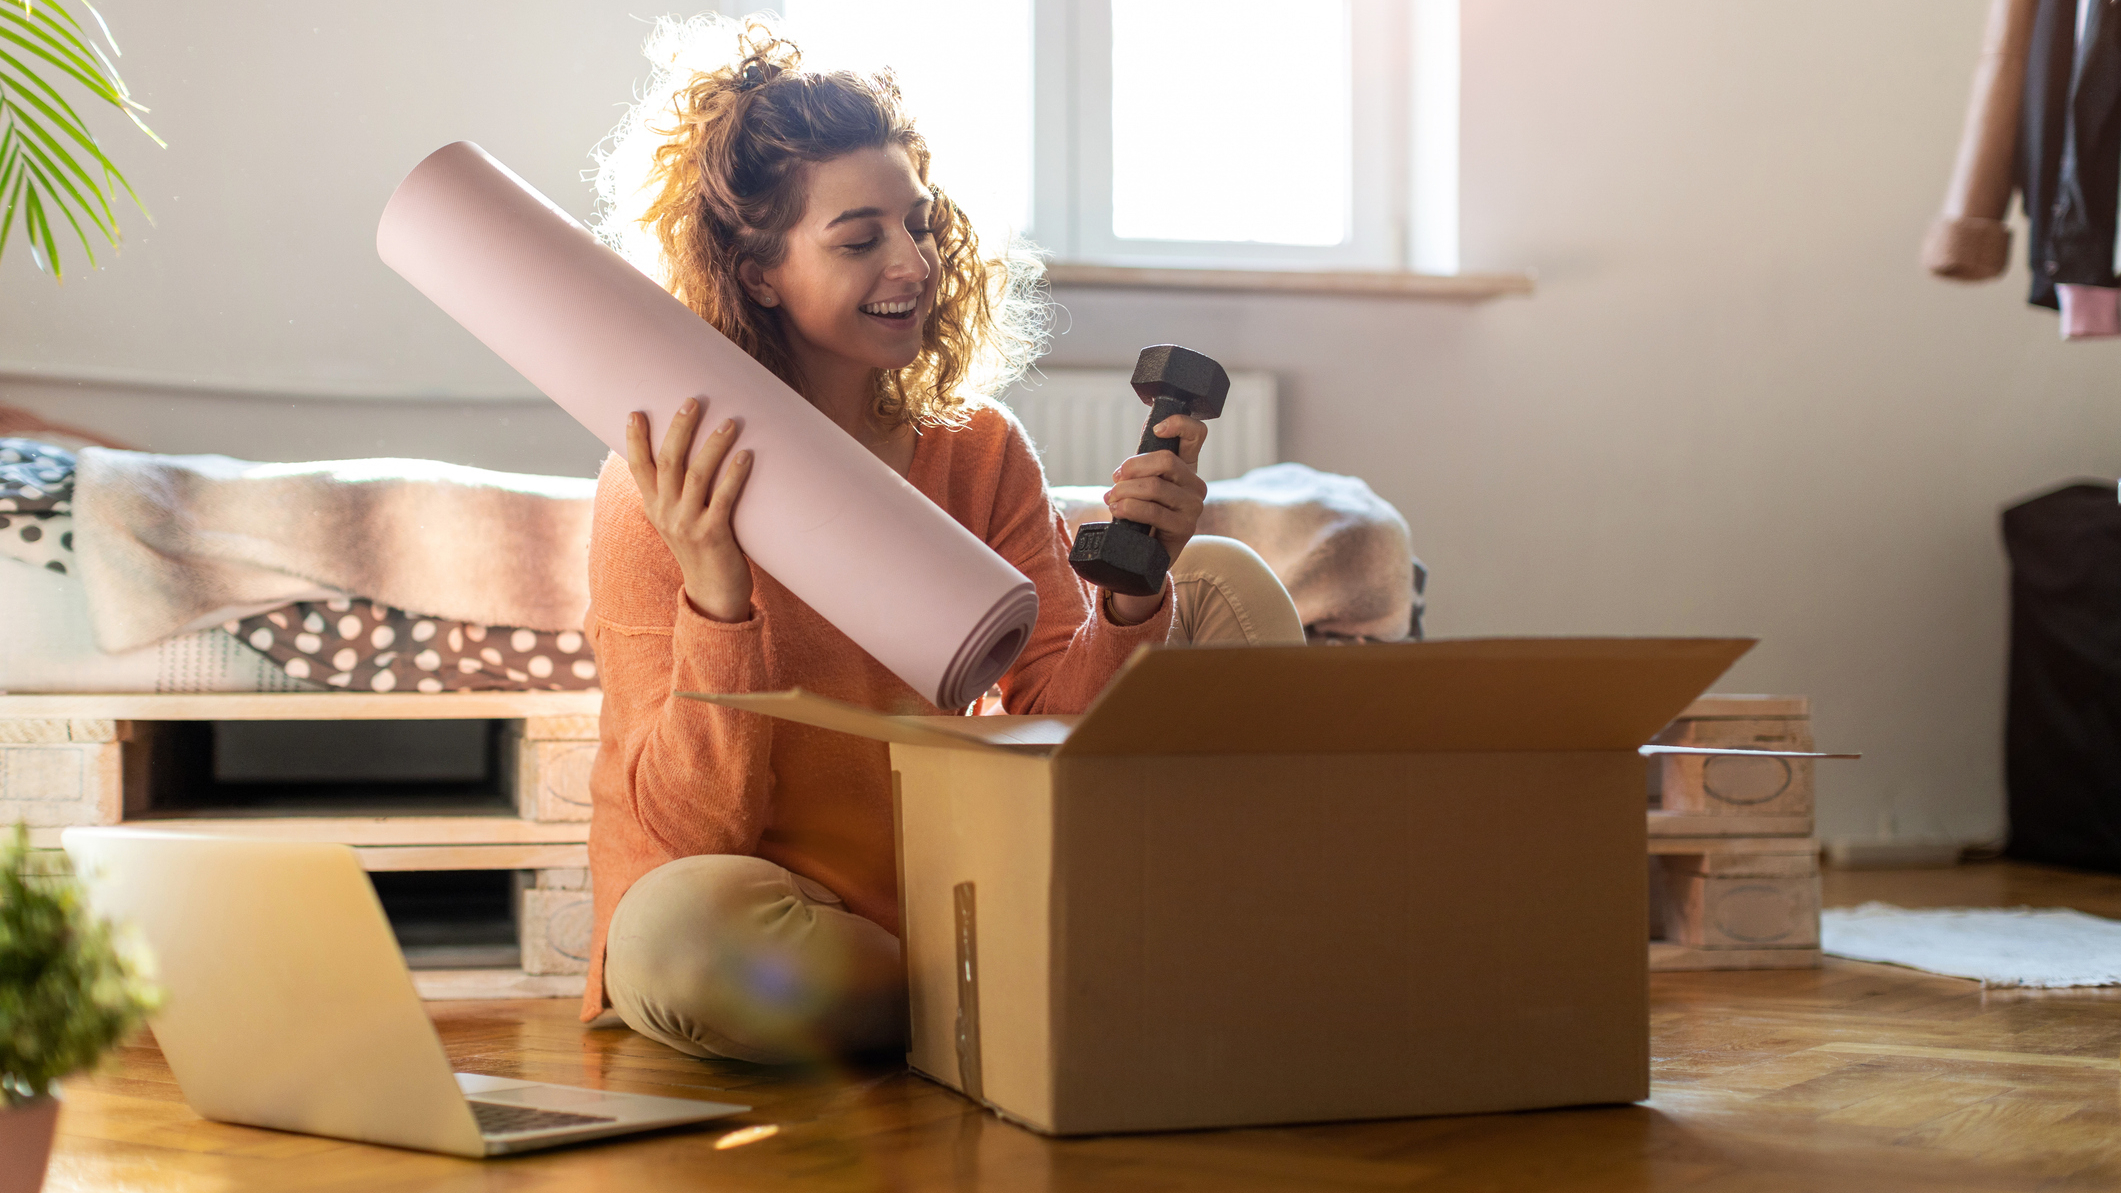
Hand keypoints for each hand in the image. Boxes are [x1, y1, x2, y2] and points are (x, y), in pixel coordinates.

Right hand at [625, 398, 755, 622]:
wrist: (713, 593)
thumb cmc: (701, 547)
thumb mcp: (678, 519)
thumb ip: (677, 492)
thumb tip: (687, 453)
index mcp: (654, 506)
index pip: (637, 467)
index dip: (634, 440)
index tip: (635, 412)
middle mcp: (666, 513)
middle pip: (668, 462)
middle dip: (679, 429)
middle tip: (693, 402)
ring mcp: (687, 524)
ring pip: (697, 475)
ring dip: (713, 445)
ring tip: (730, 422)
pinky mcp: (713, 535)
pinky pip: (724, 498)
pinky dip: (734, 475)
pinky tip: (746, 456)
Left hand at [1102, 412, 1207, 624]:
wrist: (1144, 555)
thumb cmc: (1141, 515)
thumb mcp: (1142, 484)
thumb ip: (1145, 462)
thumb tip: (1140, 439)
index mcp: (1187, 467)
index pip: (1196, 434)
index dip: (1179, 423)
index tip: (1156, 429)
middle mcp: (1196, 484)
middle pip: (1166, 461)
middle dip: (1133, 467)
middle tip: (1116, 478)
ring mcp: (1193, 507)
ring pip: (1155, 487)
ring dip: (1125, 492)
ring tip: (1112, 499)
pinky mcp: (1185, 528)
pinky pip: (1153, 511)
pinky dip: (1129, 509)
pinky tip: (1118, 511)